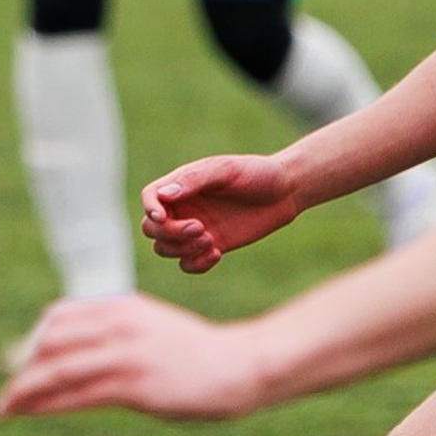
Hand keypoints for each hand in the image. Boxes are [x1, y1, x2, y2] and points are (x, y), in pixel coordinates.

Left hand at [0, 291, 272, 421]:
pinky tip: (29, 413)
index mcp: (121, 306)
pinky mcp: (134, 385)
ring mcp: (125, 354)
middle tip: (6, 390)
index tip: (18, 361)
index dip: (33, 340)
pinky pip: (76, 395)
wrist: (241, 365)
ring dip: (23, 391)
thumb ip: (114, 331)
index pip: (59, 317)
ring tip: (4, 408)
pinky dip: (45, 405)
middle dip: (21, 367)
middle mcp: (118, 324)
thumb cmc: (196, 352)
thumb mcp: (150, 327)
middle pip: (50, 343)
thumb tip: (74, 350)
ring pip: (56, 370)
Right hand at [141, 152, 302, 272]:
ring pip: (165, 248)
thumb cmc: (256, 173)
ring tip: (210, 240)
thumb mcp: (226, 170)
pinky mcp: (210, 246)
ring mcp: (195, 229)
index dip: (150, 209)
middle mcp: (184, 208)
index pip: (150, 197)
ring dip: (182, 249)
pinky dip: (196, 264)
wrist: (286, 192)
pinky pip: (187, 264)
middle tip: (200, 228)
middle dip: (170, 233)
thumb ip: (194, 180)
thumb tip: (164, 195)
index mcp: (182, 185)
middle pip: (151, 229)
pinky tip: (217, 253)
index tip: (163, 218)